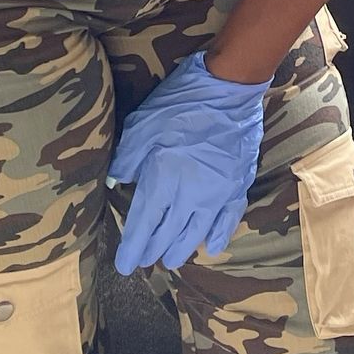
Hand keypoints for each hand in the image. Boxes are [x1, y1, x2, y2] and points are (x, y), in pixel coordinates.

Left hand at [109, 53, 272, 273]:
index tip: (124, 265)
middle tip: (144, 261)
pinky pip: (229, 220)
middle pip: (168, 235)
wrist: (229, 88)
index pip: (143, 225)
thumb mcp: (141, 125)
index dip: (132, 248)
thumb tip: (115, 184)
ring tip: (170, 259)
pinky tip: (212, 247)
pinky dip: (219, 237)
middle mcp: (190, 195)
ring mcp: (217, 193)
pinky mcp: (238, 186)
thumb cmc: (180, 102)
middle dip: (153, 251)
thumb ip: (126, 159)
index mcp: (162, 179)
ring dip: (181, 250)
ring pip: (197, 234)